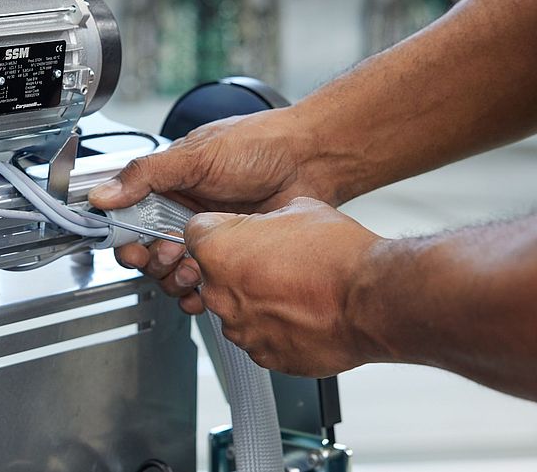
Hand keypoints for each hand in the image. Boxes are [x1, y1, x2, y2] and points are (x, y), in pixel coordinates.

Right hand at [88, 108, 332, 299]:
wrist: (310, 159)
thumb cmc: (257, 145)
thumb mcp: (195, 155)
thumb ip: (147, 175)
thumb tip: (104, 194)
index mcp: (167, 188)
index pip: (129, 221)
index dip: (124, 239)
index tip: (131, 249)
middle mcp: (183, 215)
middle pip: (148, 254)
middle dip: (152, 262)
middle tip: (168, 255)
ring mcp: (208, 238)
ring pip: (173, 273)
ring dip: (175, 279)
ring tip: (192, 271)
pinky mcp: (233, 257)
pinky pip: (207, 285)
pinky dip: (201, 294)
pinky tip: (206, 289)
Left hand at [184, 197, 384, 376]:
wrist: (372, 301)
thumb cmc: (339, 257)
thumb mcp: (297, 210)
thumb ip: (264, 220)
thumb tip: (263, 226)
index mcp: (218, 252)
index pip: (194, 234)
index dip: (219, 228)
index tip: (235, 232)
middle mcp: (220, 294)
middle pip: (213, 275)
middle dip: (237, 267)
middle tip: (274, 262)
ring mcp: (241, 329)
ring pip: (236, 308)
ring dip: (256, 300)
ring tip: (294, 290)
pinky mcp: (263, 355)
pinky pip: (259, 337)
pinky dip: (275, 327)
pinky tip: (302, 313)